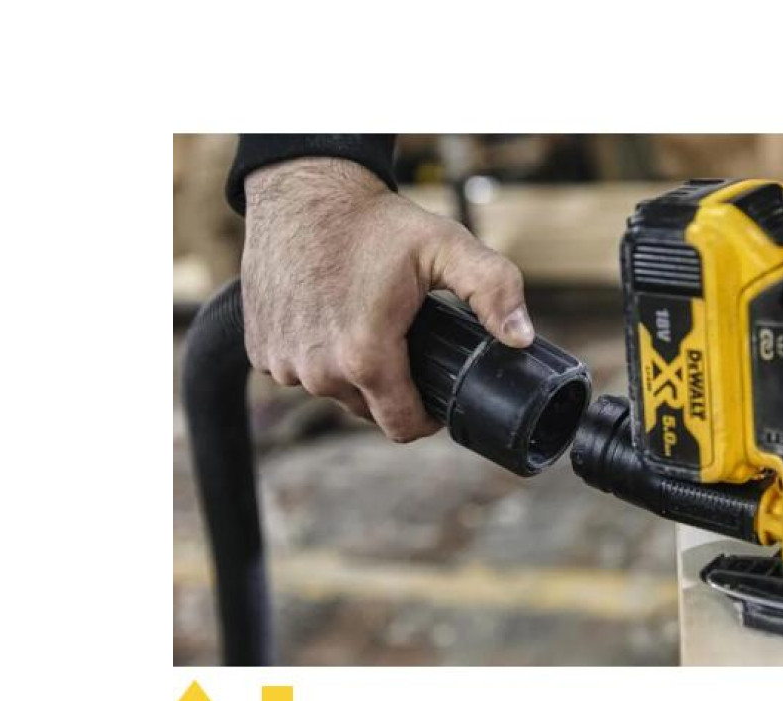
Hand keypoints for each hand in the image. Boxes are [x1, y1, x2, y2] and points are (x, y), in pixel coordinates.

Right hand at [241, 157, 533, 441]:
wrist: (302, 190)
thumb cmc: (375, 221)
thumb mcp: (447, 246)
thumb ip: (494, 290)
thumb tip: (522, 339)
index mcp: (366, 357)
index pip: (403, 427)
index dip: (428, 418)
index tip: (437, 394)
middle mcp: (318, 370)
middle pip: (368, 410)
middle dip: (393, 387)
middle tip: (405, 342)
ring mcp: (282, 362)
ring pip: (332, 392)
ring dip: (352, 371)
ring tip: (367, 324)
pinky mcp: (260, 349)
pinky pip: (297, 371)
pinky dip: (315, 355)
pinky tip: (328, 319)